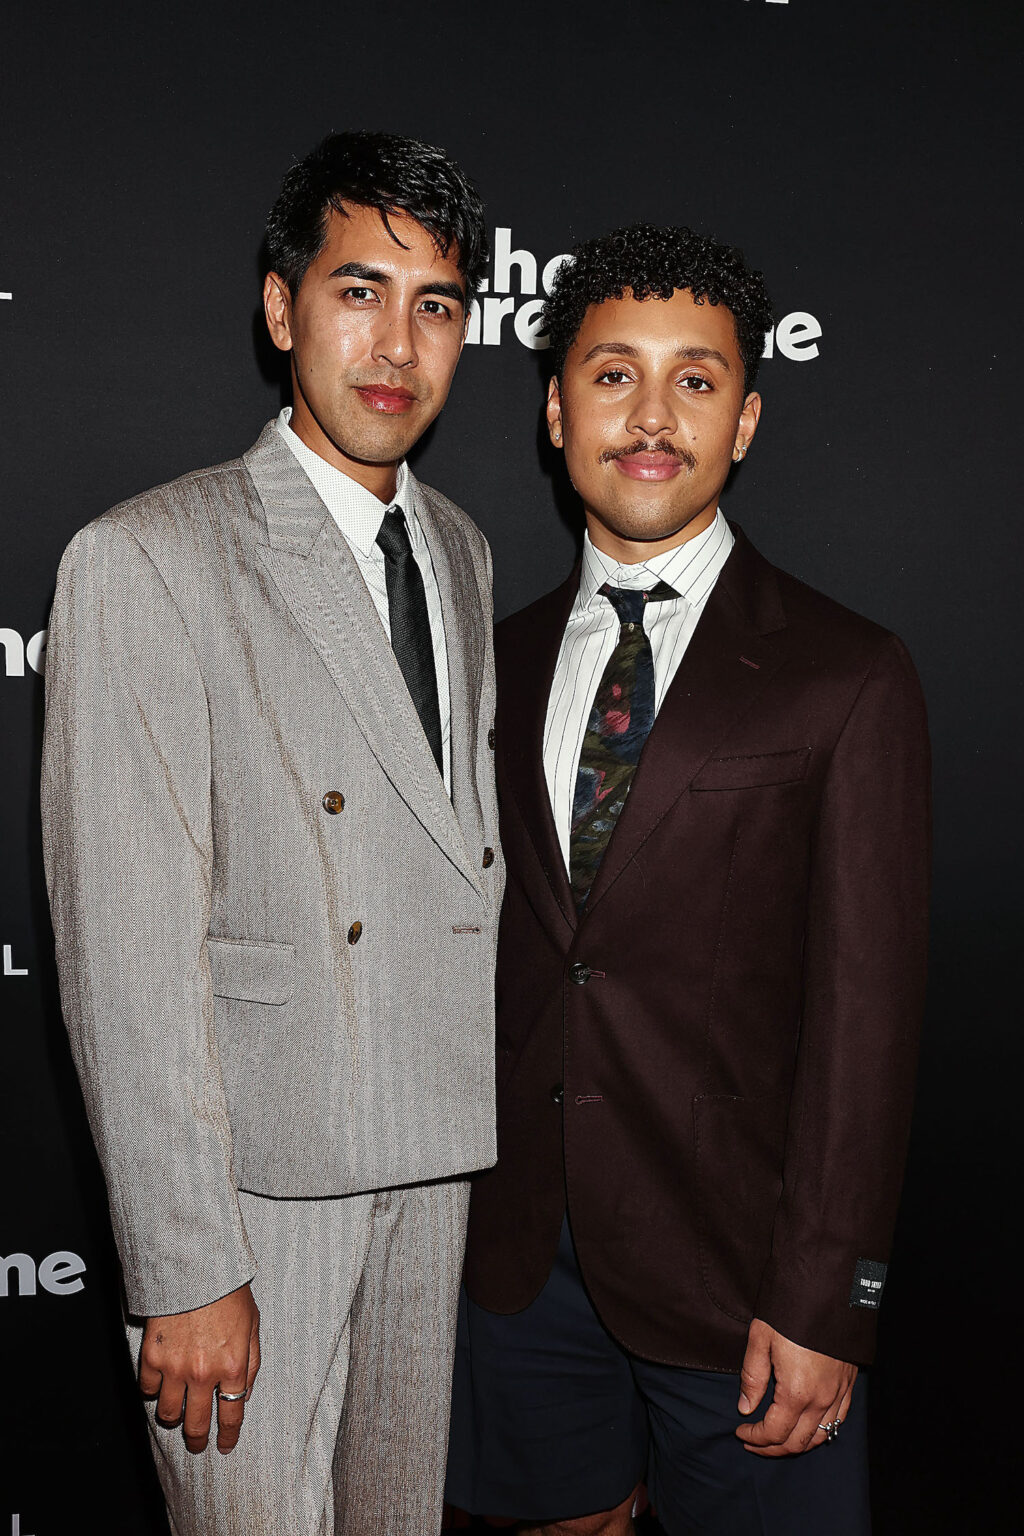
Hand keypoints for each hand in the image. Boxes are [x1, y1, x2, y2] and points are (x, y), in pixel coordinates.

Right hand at [138, 1282, 260, 1454]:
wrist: (197, 1266)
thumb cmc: (229, 1291)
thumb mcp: (253, 1325)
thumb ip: (251, 1363)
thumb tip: (244, 1393)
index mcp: (234, 1365)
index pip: (231, 1415)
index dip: (227, 1436)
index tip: (224, 1446)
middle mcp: (204, 1372)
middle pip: (196, 1424)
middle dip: (197, 1439)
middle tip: (197, 1444)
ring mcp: (176, 1367)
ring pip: (169, 1413)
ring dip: (174, 1418)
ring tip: (177, 1416)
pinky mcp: (152, 1356)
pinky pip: (148, 1389)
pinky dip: (153, 1391)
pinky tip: (160, 1386)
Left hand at [735, 1317, 855, 1456]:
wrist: (827, 1288)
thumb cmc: (790, 1310)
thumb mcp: (760, 1338)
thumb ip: (752, 1377)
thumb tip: (745, 1408)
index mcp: (796, 1391)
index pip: (774, 1432)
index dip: (755, 1437)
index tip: (740, 1431)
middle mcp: (821, 1399)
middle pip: (798, 1442)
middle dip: (773, 1448)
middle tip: (754, 1441)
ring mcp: (839, 1393)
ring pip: (820, 1435)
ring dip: (797, 1444)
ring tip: (777, 1439)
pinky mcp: (849, 1383)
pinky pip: (838, 1420)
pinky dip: (821, 1430)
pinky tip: (807, 1425)